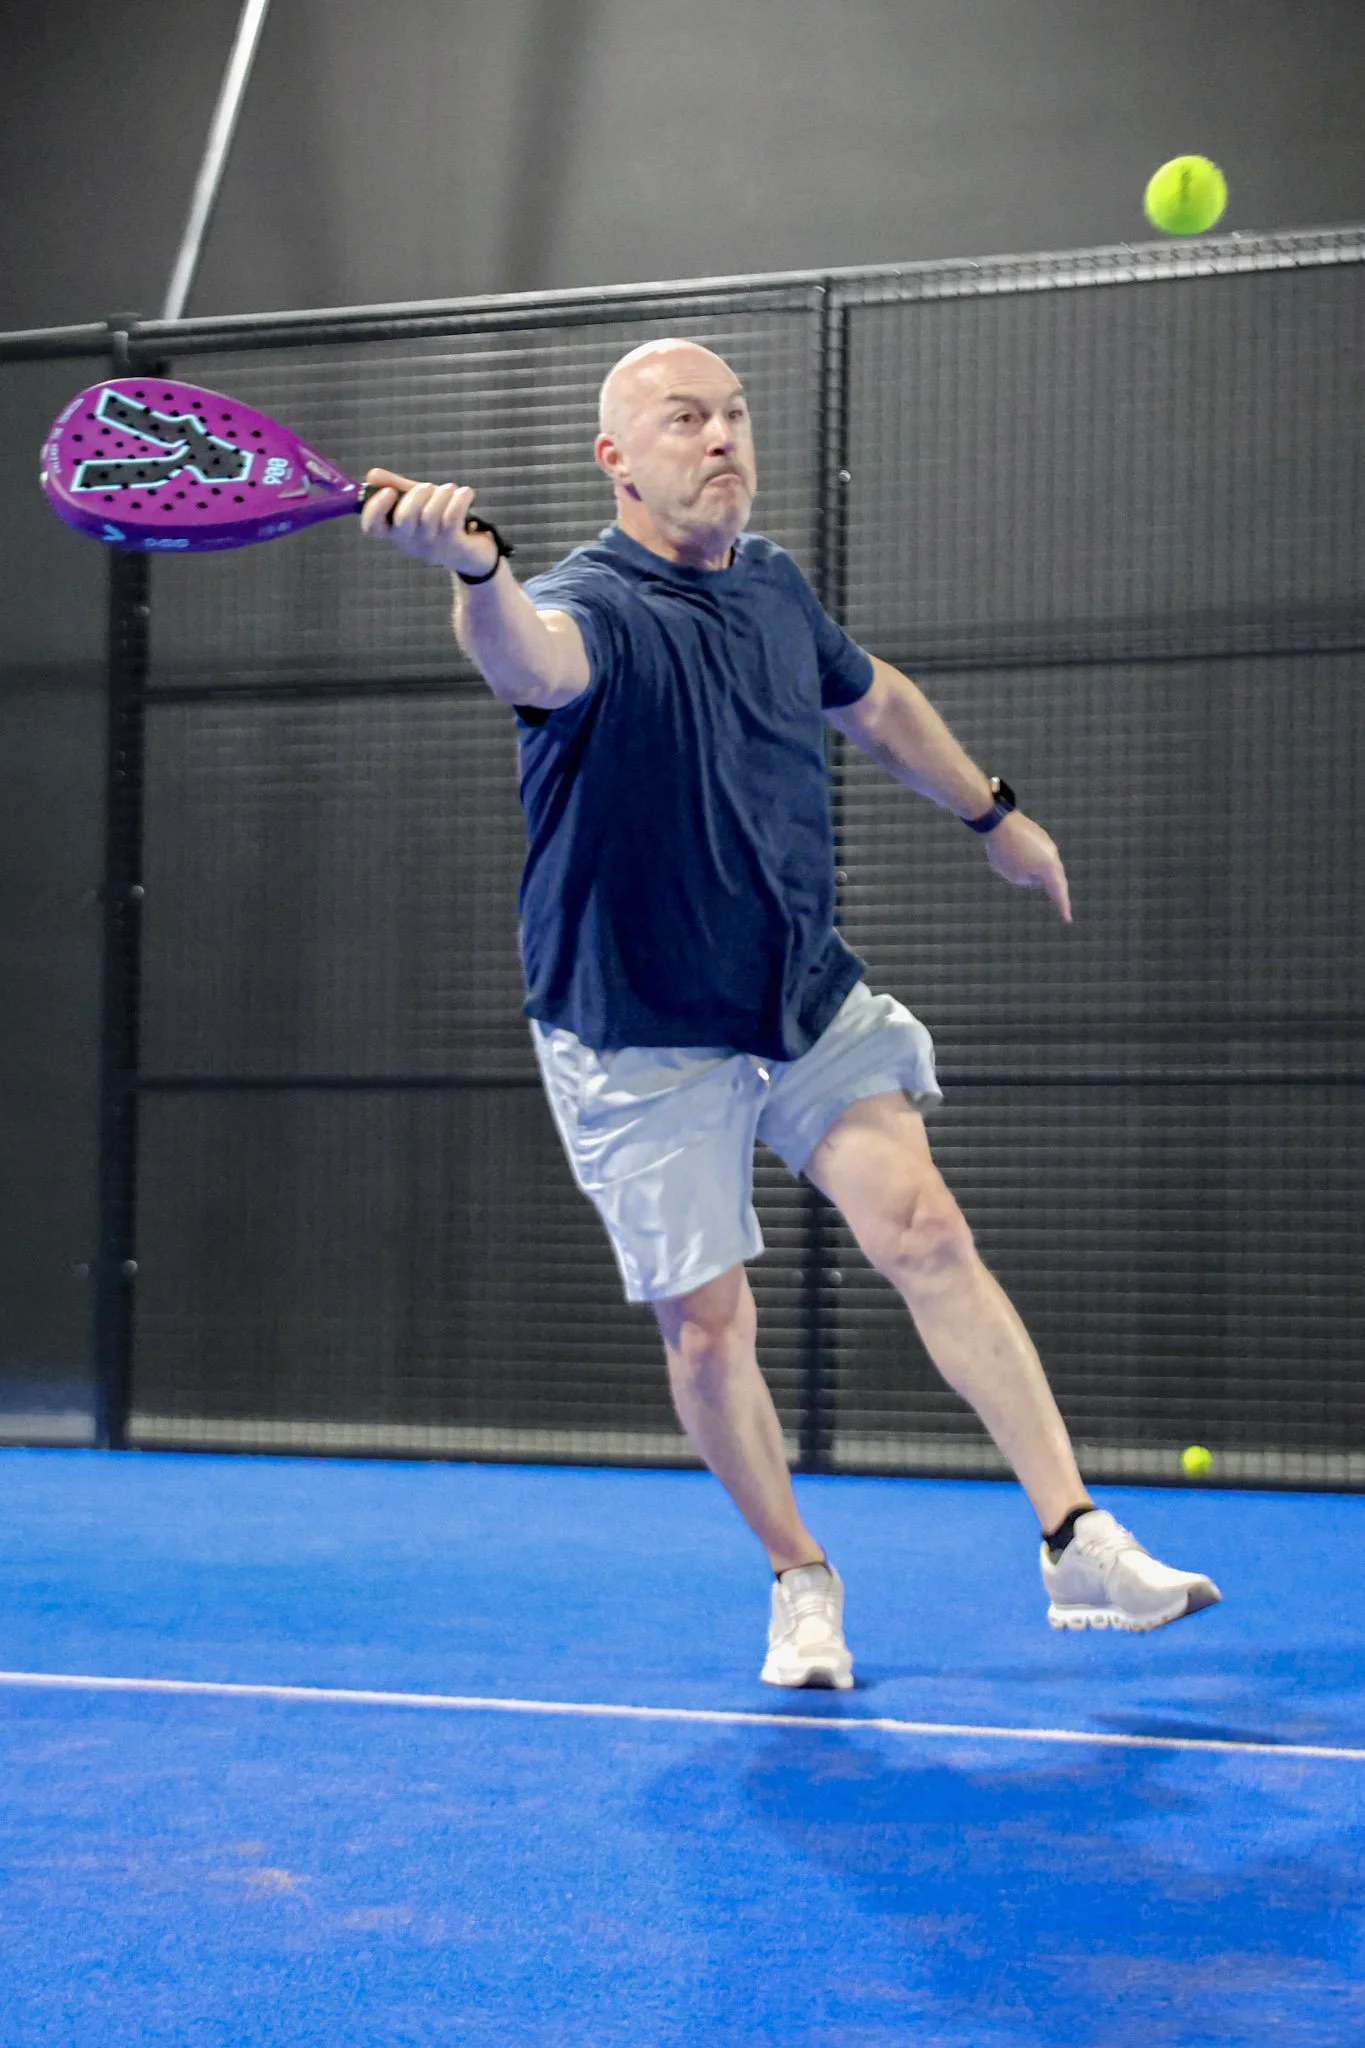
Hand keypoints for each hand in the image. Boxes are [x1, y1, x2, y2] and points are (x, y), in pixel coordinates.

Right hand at [359, 468, 499, 578]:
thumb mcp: (417, 503)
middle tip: (428, 487)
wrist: (472, 552)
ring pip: (430, 515)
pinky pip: (452, 517)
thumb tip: (372, 475)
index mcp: (395, 532)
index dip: (375, 508)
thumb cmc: (439, 522)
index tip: (389, 492)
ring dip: (441, 494)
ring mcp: (432, 546)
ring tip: (450, 489)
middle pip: (403, 518)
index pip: (372, 527)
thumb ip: (396, 488)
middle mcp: (410, 542)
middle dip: (416, 494)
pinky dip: (459, 499)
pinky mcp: (454, 545)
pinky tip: (466, 493)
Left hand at [982, 810, 1071, 923]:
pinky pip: (1037, 853)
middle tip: (1059, 903)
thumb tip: (1034, 874)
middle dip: (1055, 891)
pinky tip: (1014, 856)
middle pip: (1056, 877)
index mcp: (1049, 868)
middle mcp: (1053, 854)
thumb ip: (1028, 880)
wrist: (998, 821)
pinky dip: (1030, 860)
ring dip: (1036, 872)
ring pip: (1045, 864)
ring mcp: (1047, 843)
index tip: (1067, 919)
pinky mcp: (1038, 835)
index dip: (1062, 906)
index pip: (1058, 892)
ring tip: (1015, 869)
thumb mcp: (1014, 876)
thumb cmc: (1004, 852)